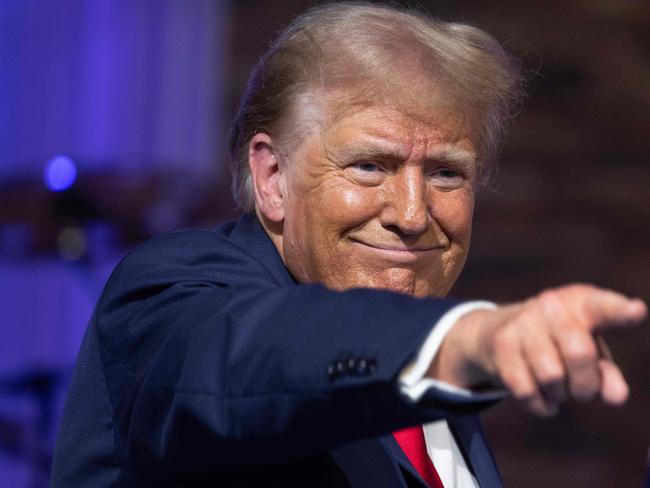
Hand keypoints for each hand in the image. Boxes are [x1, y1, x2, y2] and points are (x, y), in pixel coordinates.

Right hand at [428, 284, 646, 415]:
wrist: (496, 331)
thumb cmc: (557, 342)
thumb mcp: (589, 352)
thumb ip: (607, 374)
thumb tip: (616, 396)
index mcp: (581, 302)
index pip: (603, 307)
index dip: (620, 311)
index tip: (637, 311)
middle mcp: (551, 306)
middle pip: (579, 354)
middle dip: (585, 385)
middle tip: (582, 391)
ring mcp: (522, 323)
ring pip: (551, 377)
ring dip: (559, 395)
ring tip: (556, 389)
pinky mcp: (501, 345)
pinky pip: (526, 391)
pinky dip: (540, 405)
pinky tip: (542, 401)